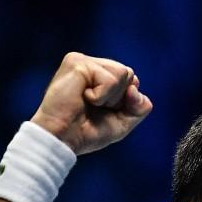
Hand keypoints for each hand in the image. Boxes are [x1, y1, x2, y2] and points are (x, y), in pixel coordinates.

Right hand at [29, 52, 153, 154]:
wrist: (62, 139)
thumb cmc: (86, 132)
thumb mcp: (123, 122)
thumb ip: (140, 106)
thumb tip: (135, 86)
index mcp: (100, 75)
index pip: (131, 79)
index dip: (125, 100)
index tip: (104, 111)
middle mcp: (92, 65)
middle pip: (128, 74)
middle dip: (118, 98)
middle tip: (94, 107)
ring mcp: (83, 62)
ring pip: (122, 73)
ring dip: (110, 97)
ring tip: (88, 102)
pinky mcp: (76, 62)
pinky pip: (110, 79)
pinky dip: (101, 96)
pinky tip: (82, 97)